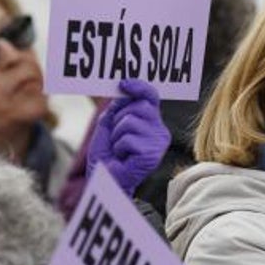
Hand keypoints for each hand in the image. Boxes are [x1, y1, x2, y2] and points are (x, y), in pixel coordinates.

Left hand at [87, 80, 171, 196]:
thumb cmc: (108, 156)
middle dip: (119, 118)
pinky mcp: (152, 155)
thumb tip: (122, 91)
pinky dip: (118, 148)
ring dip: (116, 135)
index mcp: (151, 122)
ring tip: (119, 150)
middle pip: (138, 106)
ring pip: (130, 122)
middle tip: (116, 137)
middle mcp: (159, 131)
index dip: (139, 87)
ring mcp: (158, 143)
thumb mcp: (108, 125)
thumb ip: (117, 108)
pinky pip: (127, 138)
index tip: (123, 83)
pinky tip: (122, 158)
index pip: (151, 97)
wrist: (105, 181)